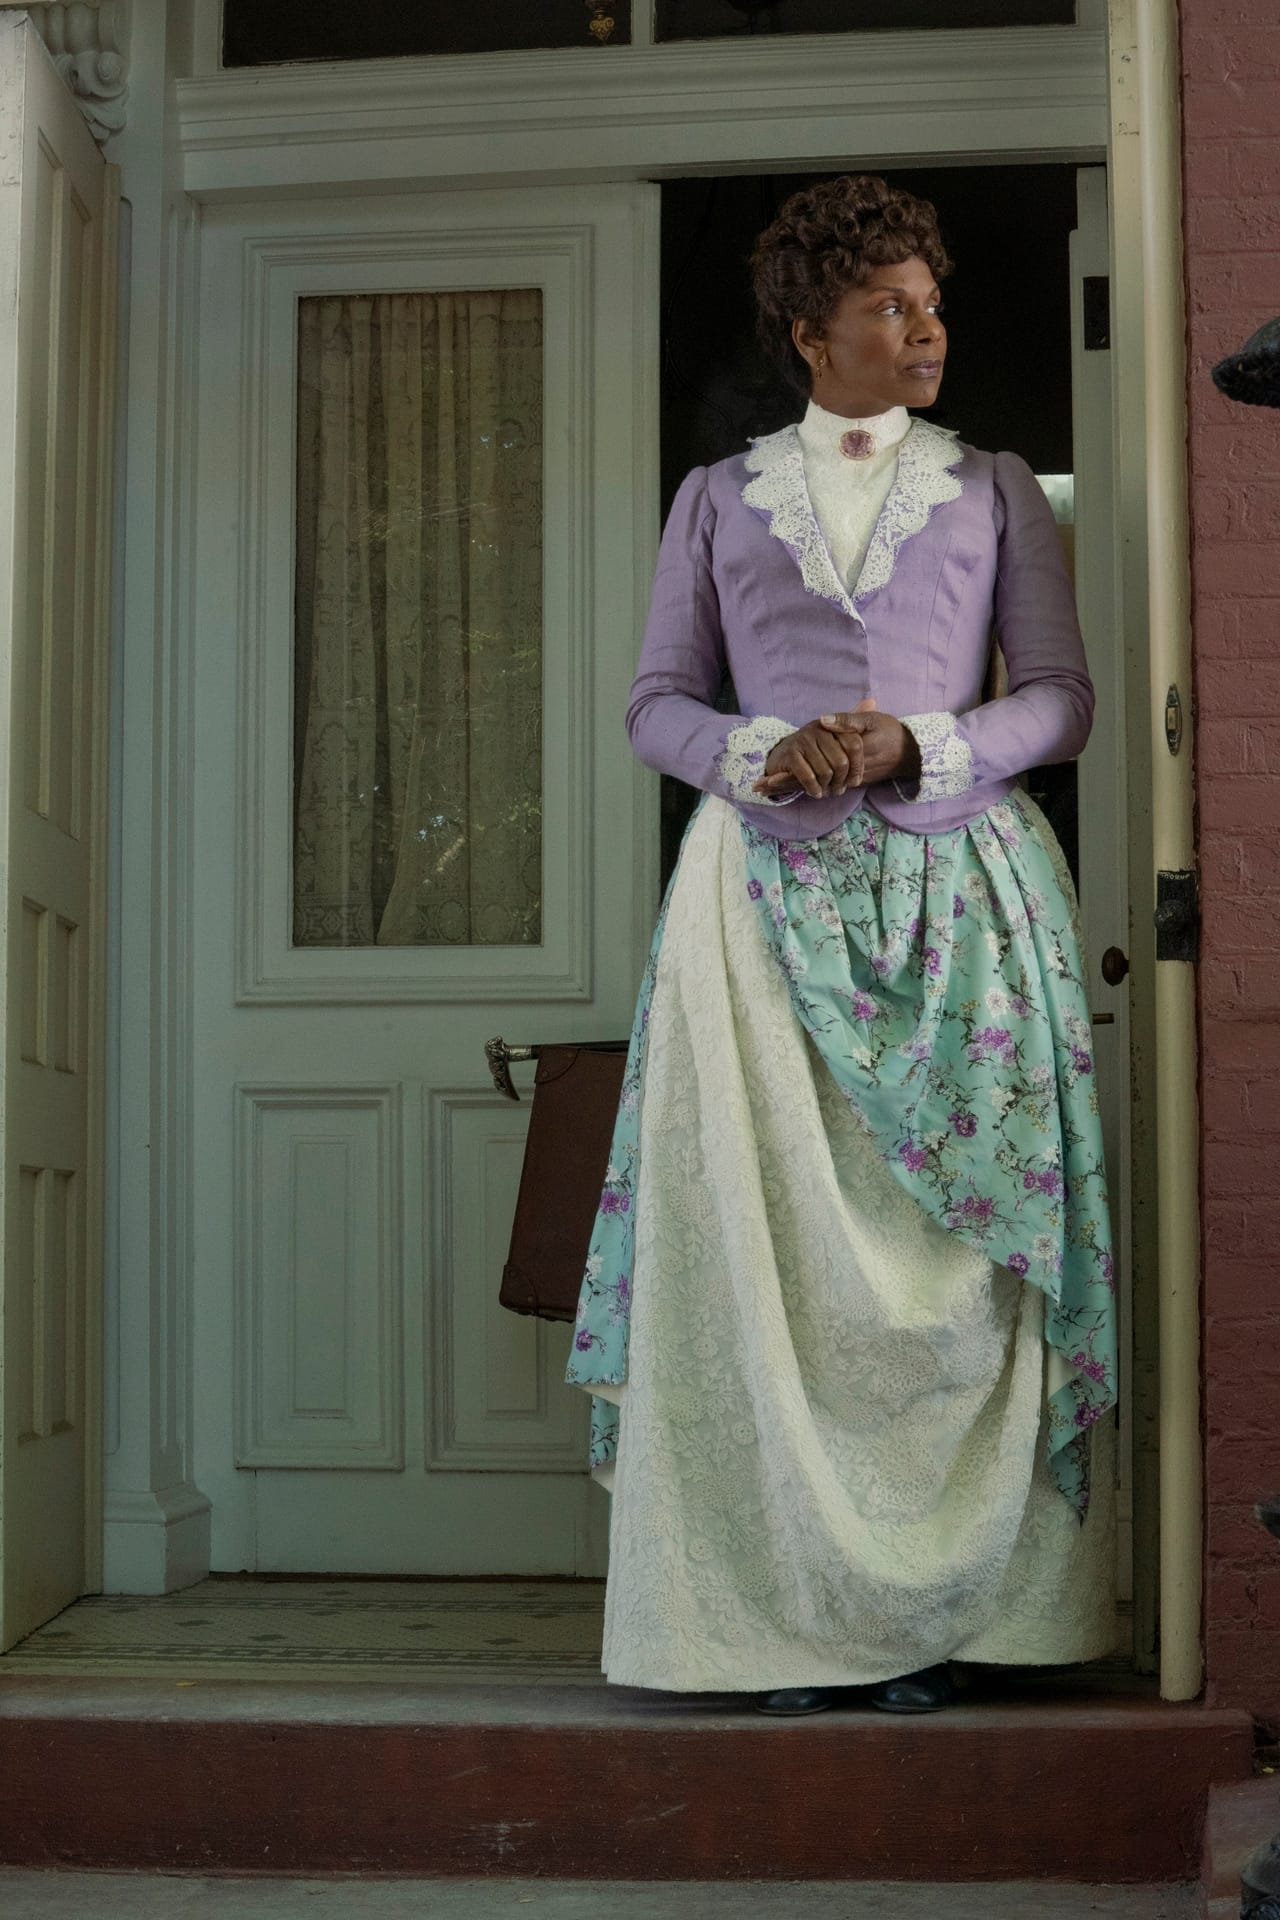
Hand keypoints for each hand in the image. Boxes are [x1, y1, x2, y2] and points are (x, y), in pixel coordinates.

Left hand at [751, 701, 920, 797]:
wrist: (910, 753)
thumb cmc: (891, 732)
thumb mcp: (871, 721)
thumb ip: (847, 721)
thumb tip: (821, 721)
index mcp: (844, 757)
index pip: (810, 770)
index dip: (788, 774)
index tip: (767, 778)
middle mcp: (843, 773)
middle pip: (808, 782)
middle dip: (783, 785)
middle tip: (758, 787)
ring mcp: (847, 779)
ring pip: (816, 785)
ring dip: (790, 787)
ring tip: (765, 788)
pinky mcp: (850, 780)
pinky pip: (825, 784)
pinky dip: (806, 785)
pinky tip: (788, 786)